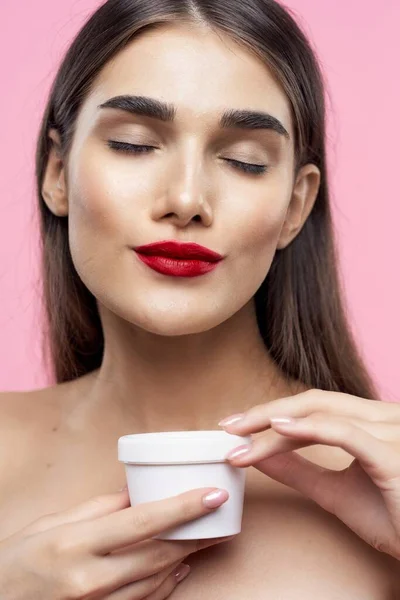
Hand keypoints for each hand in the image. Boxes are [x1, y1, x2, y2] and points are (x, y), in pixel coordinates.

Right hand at [0, 486, 231, 598]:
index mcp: (77, 543)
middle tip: (222, 515)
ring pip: (158, 581)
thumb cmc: (18, 560)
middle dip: (197, 534)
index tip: (214, 495)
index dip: (184, 508)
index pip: (143, 521)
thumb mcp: (51, 523)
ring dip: (188, 557)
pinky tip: (180, 567)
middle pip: (160, 554)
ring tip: (209, 535)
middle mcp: (91, 579)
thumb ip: (99, 508)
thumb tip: (137, 491)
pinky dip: (167, 583)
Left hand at [218, 388, 399, 560]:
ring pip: (322, 416)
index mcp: (372, 421)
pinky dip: (310, 428)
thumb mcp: (334, 492)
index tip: (236, 427)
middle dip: (267, 412)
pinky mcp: (392, 454)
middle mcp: (383, 417)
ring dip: (275, 427)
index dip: (274, 412)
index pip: (315, 407)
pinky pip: (346, 433)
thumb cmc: (393, 519)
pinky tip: (279, 429)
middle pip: (314, 402)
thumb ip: (298, 471)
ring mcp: (390, 431)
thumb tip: (259, 455)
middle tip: (229, 426)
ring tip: (241, 440)